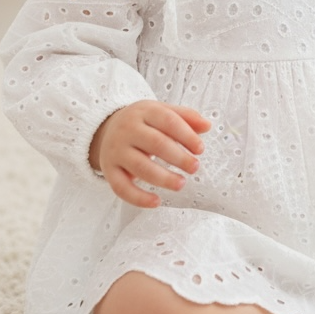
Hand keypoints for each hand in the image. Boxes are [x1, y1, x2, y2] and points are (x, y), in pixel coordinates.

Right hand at [89, 100, 211, 206]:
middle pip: (155, 143)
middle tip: (195, 168)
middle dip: (178, 157)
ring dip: (163, 178)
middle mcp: (127, 130)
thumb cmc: (144, 122)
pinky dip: (138, 198)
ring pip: (140, 166)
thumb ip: (186, 117)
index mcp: (144, 112)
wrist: (107, 128)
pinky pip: (121, 187)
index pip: (167, 121)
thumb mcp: (162, 112)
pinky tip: (156, 202)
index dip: (186, 135)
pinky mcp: (109, 170)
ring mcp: (116, 151)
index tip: (200, 149)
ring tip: (181, 184)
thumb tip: (207, 126)